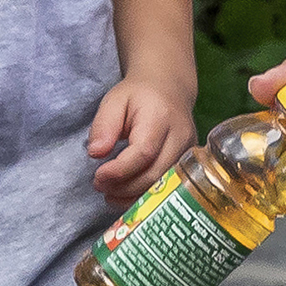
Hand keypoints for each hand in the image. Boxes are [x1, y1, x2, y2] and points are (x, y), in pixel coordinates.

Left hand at [85, 75, 195, 206]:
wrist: (168, 89)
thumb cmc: (139, 95)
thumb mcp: (114, 101)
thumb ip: (104, 126)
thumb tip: (96, 153)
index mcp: (161, 116)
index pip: (143, 152)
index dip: (120, 170)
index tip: (99, 176)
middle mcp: (180, 136)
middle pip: (155, 174)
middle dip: (124, 187)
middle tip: (100, 186)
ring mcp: (188, 152)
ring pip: (163, 186)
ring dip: (133, 196)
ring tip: (109, 193)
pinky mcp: (188, 165)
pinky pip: (167, 187)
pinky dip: (144, 197)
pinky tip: (125, 195)